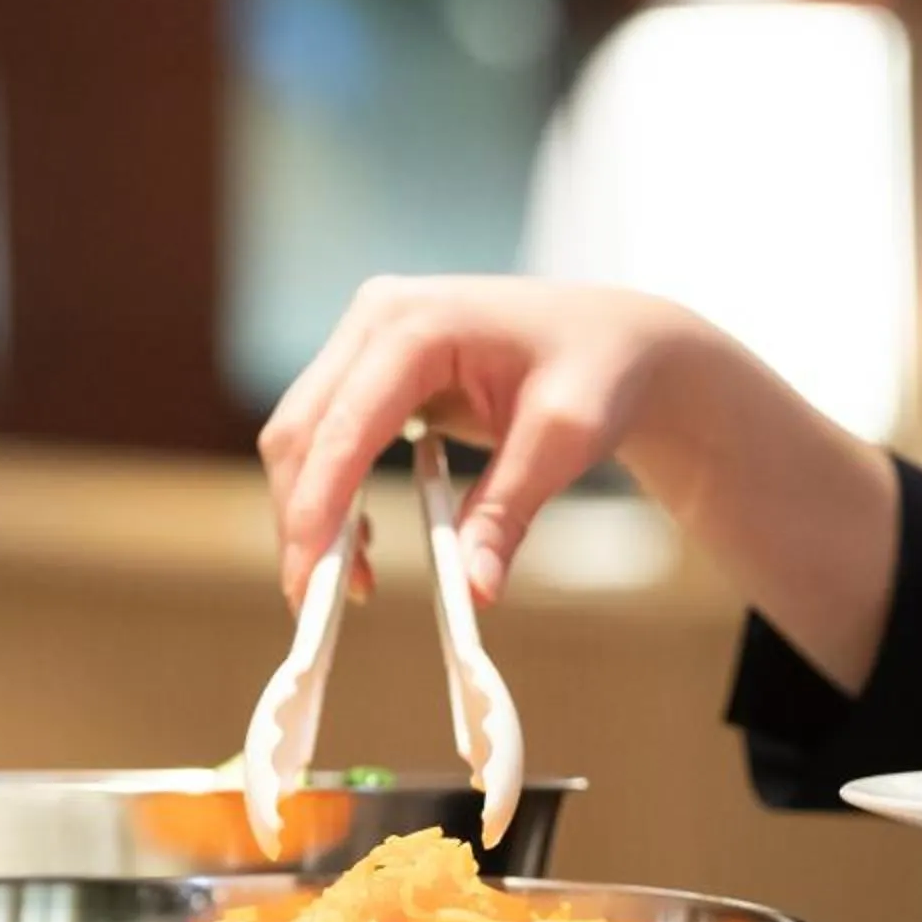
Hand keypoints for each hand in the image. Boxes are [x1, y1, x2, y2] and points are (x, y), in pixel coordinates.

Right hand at [256, 278, 769, 608]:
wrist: (620, 340)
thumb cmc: (601, 372)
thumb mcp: (565, 441)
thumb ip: (508, 512)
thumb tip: (473, 593)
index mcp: (418, 322)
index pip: (343, 424)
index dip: (318, 506)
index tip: (308, 580)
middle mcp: (377, 317)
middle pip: (301, 429)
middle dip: (301, 519)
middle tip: (315, 603)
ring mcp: (368, 337)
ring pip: (303, 434)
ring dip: (311, 511)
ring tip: (349, 584)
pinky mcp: (371, 365)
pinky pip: (328, 433)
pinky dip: (331, 492)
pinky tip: (364, 543)